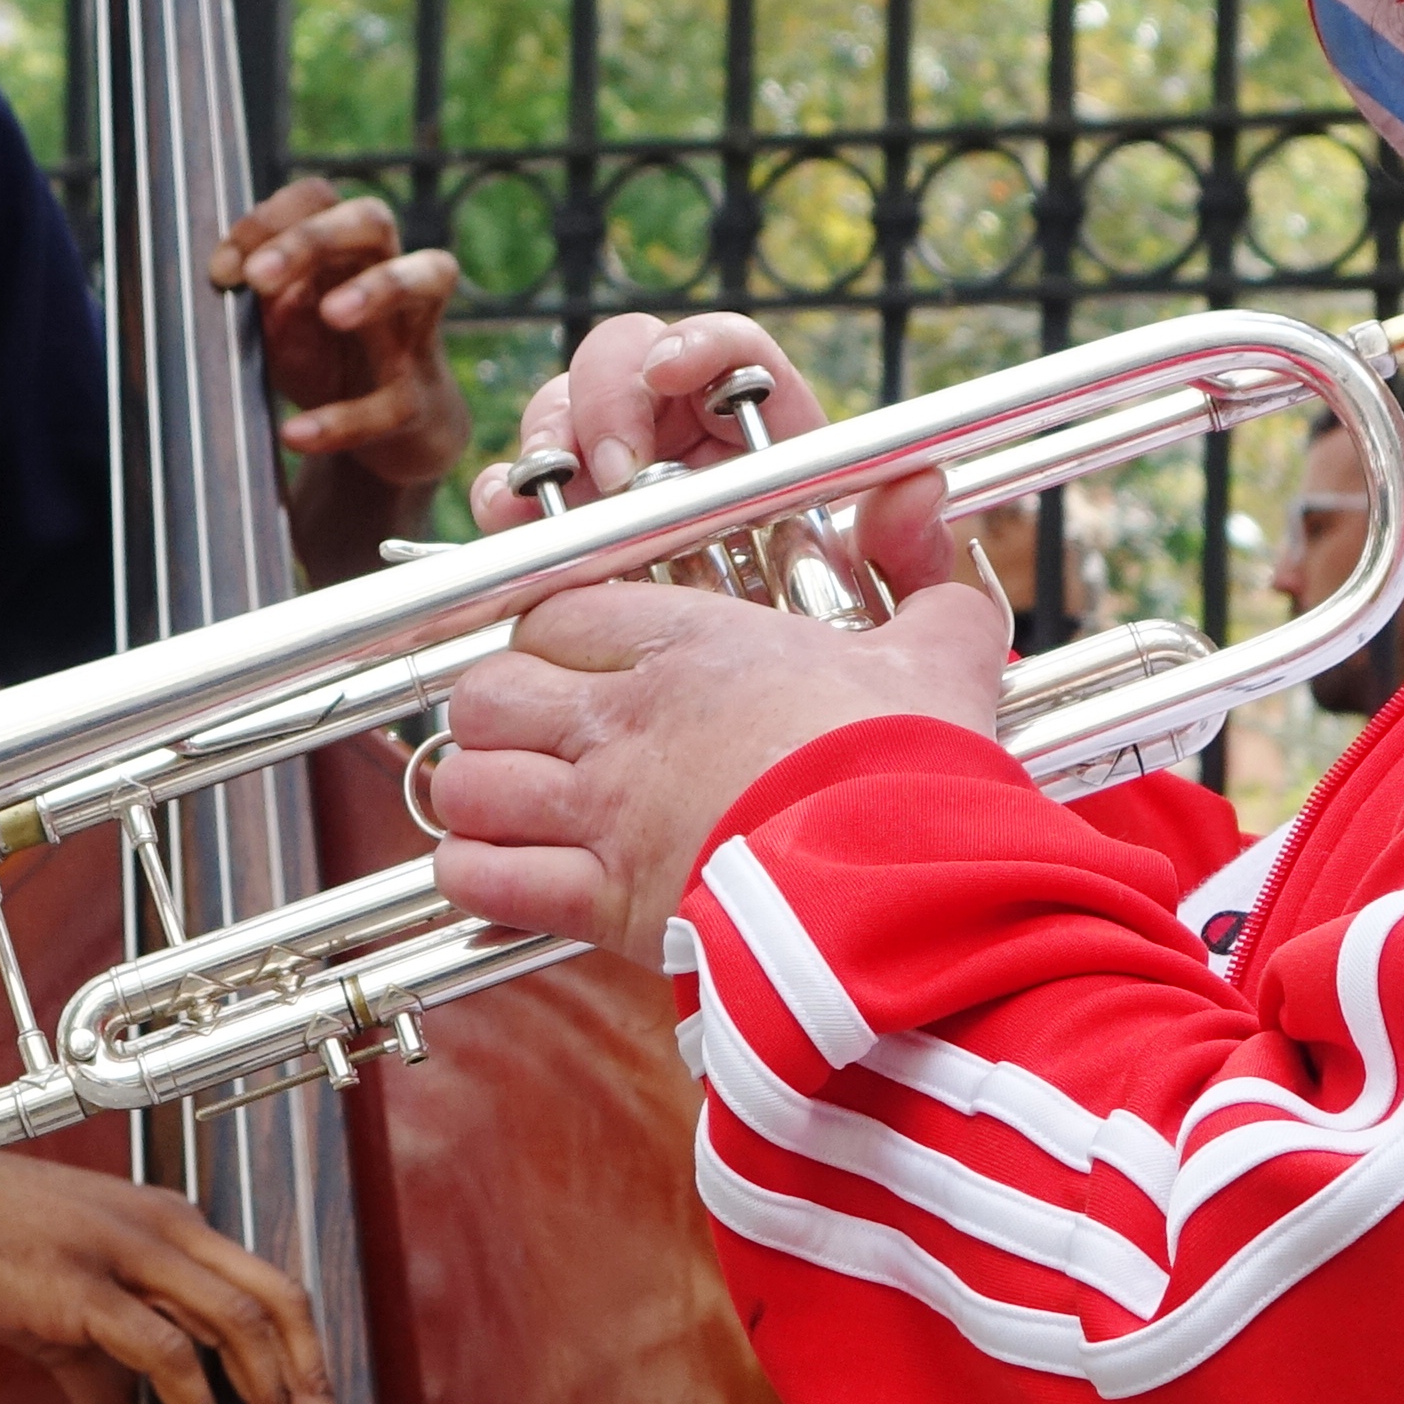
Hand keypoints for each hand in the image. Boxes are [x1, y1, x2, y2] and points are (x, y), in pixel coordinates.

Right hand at [0, 1144, 346, 1403]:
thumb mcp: (61, 1316)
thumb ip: (107, 1386)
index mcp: (170, 1223)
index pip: (270, 1287)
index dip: (305, 1357)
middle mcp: (164, 1229)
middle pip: (276, 1305)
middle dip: (310, 1388)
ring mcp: (126, 1253)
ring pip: (237, 1325)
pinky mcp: (82, 1288)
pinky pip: (163, 1352)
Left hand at [216, 178, 467, 490]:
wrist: (394, 437)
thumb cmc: (330, 362)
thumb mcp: (282, 327)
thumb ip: (258, 300)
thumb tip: (226, 275)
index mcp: (345, 254)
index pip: (317, 200)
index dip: (269, 221)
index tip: (223, 269)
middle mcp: (389, 276)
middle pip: (373, 220)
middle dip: (314, 239)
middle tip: (259, 277)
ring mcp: (414, 334)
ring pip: (431, 274)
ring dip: (382, 286)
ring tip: (332, 313)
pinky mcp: (418, 401)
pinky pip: (393, 403)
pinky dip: (342, 420)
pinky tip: (295, 433)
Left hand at [430, 578, 1011, 954]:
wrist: (903, 881)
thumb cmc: (914, 765)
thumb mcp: (936, 653)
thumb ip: (924, 581)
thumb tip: (922, 501)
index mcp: (689, 646)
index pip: (555, 614)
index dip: (554, 640)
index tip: (578, 665)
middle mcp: (623, 721)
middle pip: (486, 693)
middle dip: (499, 717)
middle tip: (540, 739)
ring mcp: (600, 812)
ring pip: (466, 784)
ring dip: (484, 799)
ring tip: (520, 810)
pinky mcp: (598, 902)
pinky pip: (479, 879)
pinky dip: (480, 879)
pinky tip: (512, 877)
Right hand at [471, 309, 949, 589]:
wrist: (756, 702)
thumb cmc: (817, 630)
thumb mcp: (873, 595)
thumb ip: (905, 548)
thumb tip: (922, 492)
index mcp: (762, 426)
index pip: (731, 350)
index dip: (700, 341)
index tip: (674, 368)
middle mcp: (683, 430)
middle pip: (629, 356)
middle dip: (610, 394)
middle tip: (614, 465)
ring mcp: (616, 467)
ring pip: (565, 405)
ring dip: (553, 435)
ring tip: (555, 488)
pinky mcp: (564, 516)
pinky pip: (521, 482)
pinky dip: (508, 489)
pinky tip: (510, 512)